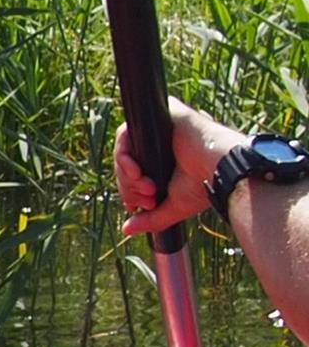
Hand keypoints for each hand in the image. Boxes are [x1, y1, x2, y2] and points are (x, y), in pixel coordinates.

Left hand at [114, 97, 250, 234]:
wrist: (223, 170)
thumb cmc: (205, 187)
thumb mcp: (173, 208)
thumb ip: (150, 219)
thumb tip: (127, 229)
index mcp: (163, 163)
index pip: (131, 174)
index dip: (129, 191)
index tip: (139, 206)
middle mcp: (161, 146)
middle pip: (125, 164)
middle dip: (130, 187)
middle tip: (148, 198)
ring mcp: (160, 130)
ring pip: (124, 150)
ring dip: (128, 175)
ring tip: (147, 187)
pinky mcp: (162, 116)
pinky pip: (126, 133)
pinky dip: (125, 156)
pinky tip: (138, 172)